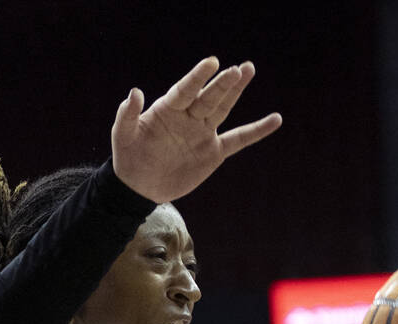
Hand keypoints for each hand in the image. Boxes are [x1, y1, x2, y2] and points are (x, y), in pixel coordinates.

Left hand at [110, 57, 281, 203]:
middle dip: (223, 84)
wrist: (139, 186)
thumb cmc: (128, 156)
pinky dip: (256, 131)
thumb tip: (135, 91)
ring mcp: (203, 132)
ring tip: (248, 69)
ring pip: (223, 108)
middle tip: (238, 68)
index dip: (197, 77)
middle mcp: (188, 116)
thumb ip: (127, 114)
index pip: (185, 90)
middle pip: (209, 97)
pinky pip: (239, 139)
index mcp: (168, 109)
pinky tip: (275, 120)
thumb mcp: (122, 135)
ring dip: (235, 91)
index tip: (212, 62)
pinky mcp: (213, 151)